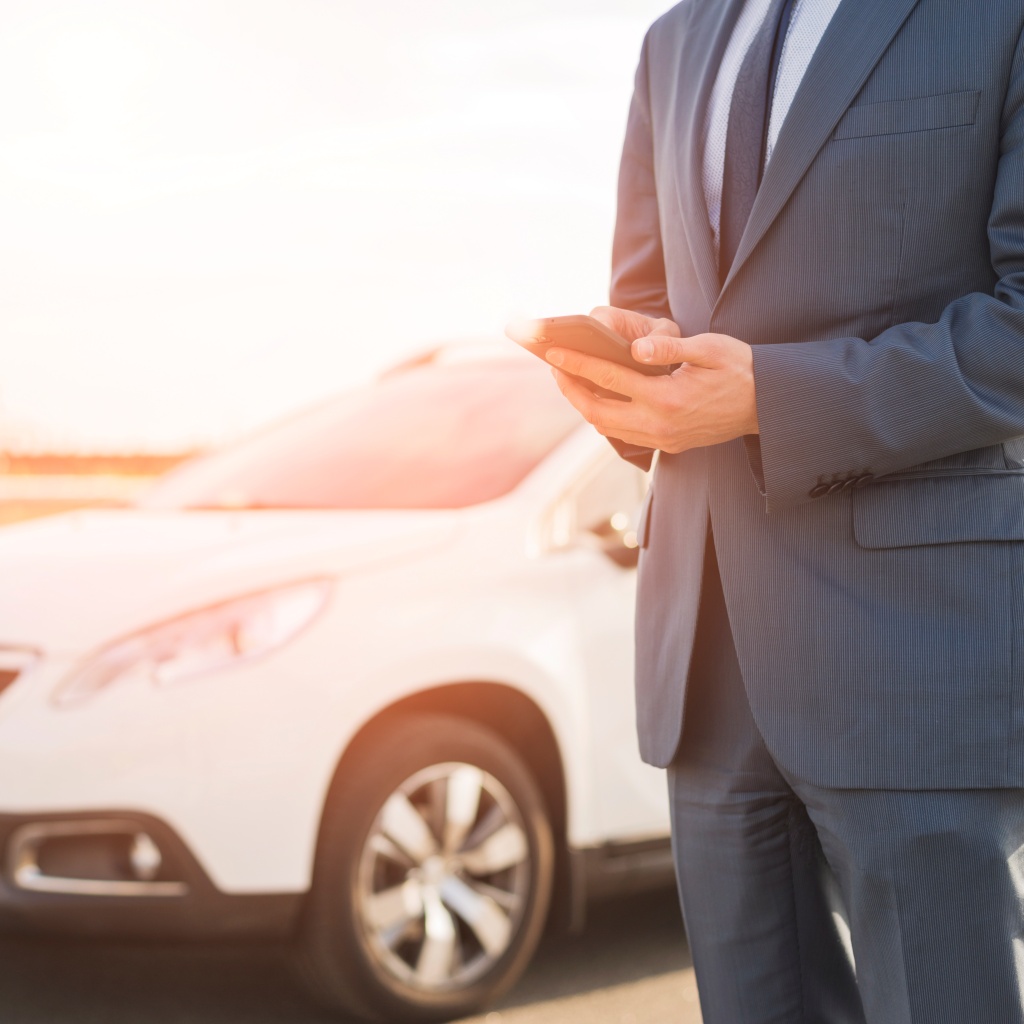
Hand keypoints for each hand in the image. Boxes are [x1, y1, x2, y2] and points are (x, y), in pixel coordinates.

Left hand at [547, 306, 758, 451]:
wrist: (767, 405)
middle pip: (597, 411)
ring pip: (607, 428)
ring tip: (570, 380)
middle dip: (570, 388)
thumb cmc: (740, 369)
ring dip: (585, 406)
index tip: (552, 352)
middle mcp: (659, 424)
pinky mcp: (667, 445)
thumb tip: (635, 346)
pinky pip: (624, 435)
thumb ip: (670, 347)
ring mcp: (662, 439)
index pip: (608, 378)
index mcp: (667, 398)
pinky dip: (605, 418)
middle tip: (554, 367)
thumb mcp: (709, 348)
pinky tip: (599, 398)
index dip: (576, 364)